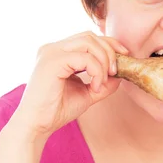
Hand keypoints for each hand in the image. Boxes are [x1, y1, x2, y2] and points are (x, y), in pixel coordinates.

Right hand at [13, 31, 128, 137]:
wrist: (37, 126)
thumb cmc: (57, 111)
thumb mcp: (87, 93)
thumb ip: (103, 82)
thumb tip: (121, 74)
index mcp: (59, 53)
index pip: (88, 38)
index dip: (109, 44)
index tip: (124, 57)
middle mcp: (53, 48)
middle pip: (90, 36)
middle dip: (110, 51)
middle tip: (115, 72)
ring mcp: (51, 52)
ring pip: (89, 42)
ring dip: (104, 61)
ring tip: (102, 83)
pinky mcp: (52, 61)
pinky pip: (84, 58)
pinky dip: (96, 71)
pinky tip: (94, 87)